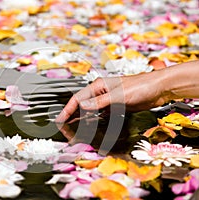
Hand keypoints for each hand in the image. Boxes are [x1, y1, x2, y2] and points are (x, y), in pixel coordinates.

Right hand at [55, 71, 170, 122]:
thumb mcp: (118, 95)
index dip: (67, 109)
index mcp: (98, 86)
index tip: (59, 119)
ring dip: (80, 119)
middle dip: (71, 115)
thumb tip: (83, 106)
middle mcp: (100, 93)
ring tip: (71, 128)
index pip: (78, 99)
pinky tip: (88, 127)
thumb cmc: (140, 86)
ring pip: (89, 111)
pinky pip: (99, 116)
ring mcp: (107, 101)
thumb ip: (100, 102)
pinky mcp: (114, 108)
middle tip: (62, 126)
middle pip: (81, 105)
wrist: (158, 89)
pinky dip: (92, 121)